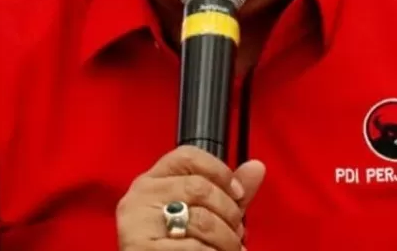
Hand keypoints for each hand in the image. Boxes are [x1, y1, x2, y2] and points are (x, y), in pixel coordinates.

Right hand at [116, 146, 266, 250]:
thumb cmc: (175, 245)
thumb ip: (227, 193)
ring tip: (229, 249)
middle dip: (229, 213)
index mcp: (152, 182)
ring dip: (227, 239)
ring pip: (202, 220)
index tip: (237, 193)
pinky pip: (195, 248)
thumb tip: (257, 167)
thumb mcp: (201, 214)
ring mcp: (139, 224)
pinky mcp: (143, 248)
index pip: (187, 156)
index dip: (220, 171)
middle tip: (236, 232)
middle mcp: (141, 197)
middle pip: (200, 187)